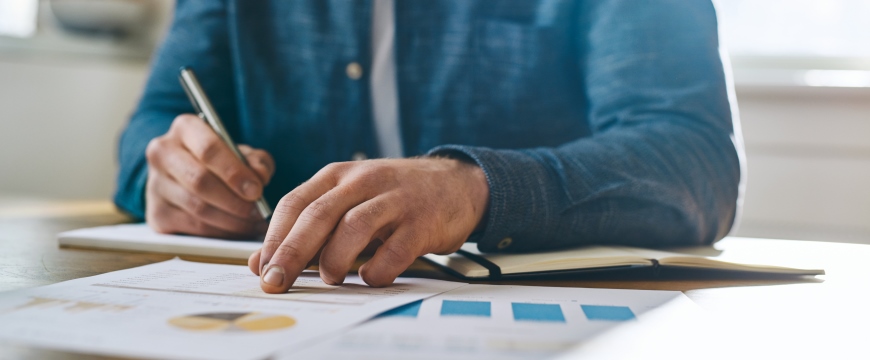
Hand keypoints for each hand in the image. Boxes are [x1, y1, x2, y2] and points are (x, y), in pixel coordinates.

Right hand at [144, 114, 274, 237]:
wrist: (192, 177)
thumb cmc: (222, 161)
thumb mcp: (243, 154)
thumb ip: (256, 161)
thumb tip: (259, 176)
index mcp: (185, 128)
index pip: (209, 149)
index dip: (234, 172)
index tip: (257, 190)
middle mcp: (162, 152)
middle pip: (200, 181)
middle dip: (234, 200)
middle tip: (257, 211)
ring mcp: (155, 184)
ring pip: (197, 207)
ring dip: (231, 220)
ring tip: (253, 223)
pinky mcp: (156, 213)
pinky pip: (192, 227)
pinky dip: (220, 232)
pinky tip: (238, 230)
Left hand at [247, 157, 488, 289]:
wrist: (457, 183)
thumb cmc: (394, 196)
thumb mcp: (349, 200)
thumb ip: (309, 227)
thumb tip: (262, 262)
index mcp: (338, 176)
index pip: (295, 202)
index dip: (274, 237)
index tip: (261, 269)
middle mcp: (364, 182)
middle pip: (319, 215)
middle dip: (292, 251)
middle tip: (276, 282)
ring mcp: (395, 200)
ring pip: (354, 226)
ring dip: (335, 257)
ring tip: (328, 277)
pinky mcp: (423, 222)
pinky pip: (395, 250)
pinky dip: (378, 270)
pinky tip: (371, 278)